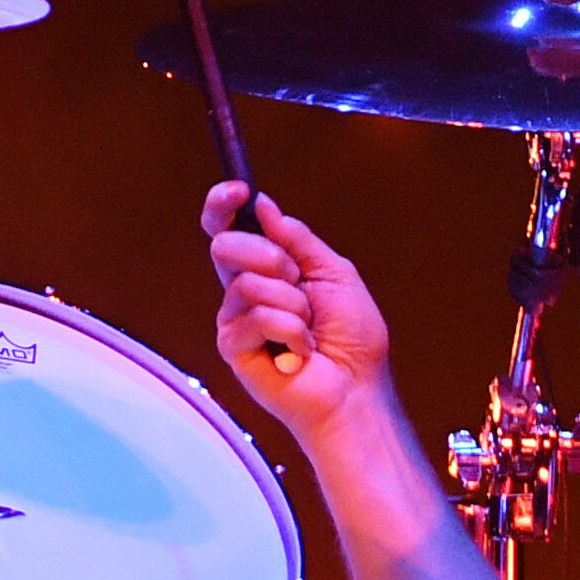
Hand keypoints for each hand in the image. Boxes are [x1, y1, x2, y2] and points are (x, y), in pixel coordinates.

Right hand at [203, 183, 393, 437]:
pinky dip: (290, 330)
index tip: (239, 191)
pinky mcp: (233, 348)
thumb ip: (298, 239)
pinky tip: (300, 353)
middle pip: (226, 245)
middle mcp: (245, 292)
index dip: (223, 205)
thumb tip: (263, 207)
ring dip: (291, 303)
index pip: (228, 229)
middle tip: (297, 281)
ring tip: (308, 329)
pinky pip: (254, 316)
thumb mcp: (334, 273)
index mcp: (266, 270)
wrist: (357, 389)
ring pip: (246, 282)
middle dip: (270, 257)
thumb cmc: (353, 341)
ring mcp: (236, 320)